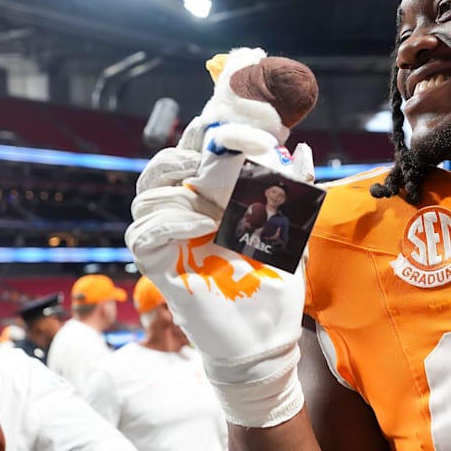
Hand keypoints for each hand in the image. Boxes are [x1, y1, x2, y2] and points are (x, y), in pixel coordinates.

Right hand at [126, 48, 317, 427]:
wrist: (267, 338)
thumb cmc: (275, 284)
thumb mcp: (294, 229)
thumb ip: (295, 189)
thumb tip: (303, 146)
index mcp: (214, 197)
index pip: (199, 150)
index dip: (210, 126)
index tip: (234, 111)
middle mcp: (186, 211)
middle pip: (166, 161)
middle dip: (192, 148)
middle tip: (225, 147)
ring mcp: (170, 236)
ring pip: (150, 189)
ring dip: (183, 182)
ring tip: (217, 194)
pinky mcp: (160, 264)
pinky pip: (146, 230)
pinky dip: (172, 220)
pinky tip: (203, 222)